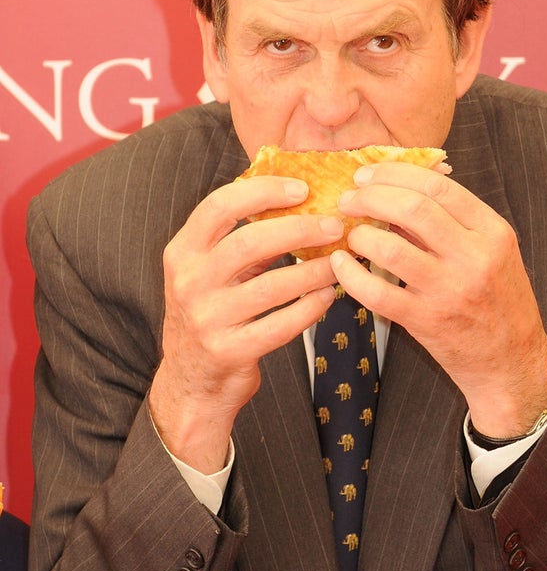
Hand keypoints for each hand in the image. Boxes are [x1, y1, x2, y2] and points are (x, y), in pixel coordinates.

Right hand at [150, 177, 339, 470]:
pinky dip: (310, 308)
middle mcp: (188, 282)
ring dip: (314, 270)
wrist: (191, 381)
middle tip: (335, 226)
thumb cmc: (211, 312)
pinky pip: (281, 325)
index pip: (219, 206)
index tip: (302, 189)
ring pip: (273, 286)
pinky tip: (328, 296)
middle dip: (300, 229)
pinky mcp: (228, 351)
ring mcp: (206, 319)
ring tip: (341, 262)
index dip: (263, 191)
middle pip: (250, 242)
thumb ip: (241, 237)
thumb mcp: (209, 271)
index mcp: (182, 251)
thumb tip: (298, 199)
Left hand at [330, 162, 546, 439]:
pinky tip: (341, 265)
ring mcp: (451, 290)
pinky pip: (378, 294)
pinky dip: (351, 275)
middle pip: (413, 208)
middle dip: (371, 196)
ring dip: (361, 234)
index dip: (395, 173)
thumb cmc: (498, 301)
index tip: (368, 175)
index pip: (439, 185)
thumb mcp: (490, 253)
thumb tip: (397, 188)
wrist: (512, 362)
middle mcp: (475, 257)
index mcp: (493, 231)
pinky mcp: (427, 321)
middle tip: (350, 199)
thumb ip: (450, 222)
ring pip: (391, 249)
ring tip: (352, 234)